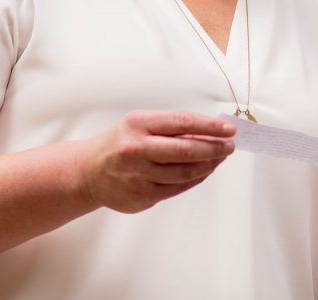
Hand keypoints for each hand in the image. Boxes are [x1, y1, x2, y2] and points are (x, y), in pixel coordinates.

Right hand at [79, 110, 234, 213]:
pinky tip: (203, 171)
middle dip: (214, 148)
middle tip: (229, 146)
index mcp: (138, 125)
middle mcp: (136, 149)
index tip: (228, 128)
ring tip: (219, 158)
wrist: (88, 172)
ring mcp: (138, 175)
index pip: (182, 122)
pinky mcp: (142, 196)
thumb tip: (210, 131)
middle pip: (185, 149)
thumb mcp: (140, 124)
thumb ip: (171, 127)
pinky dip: (195, 179)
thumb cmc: (119, 143)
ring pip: (184, 172)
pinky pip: (177, 188)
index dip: (209, 126)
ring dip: (208, 165)